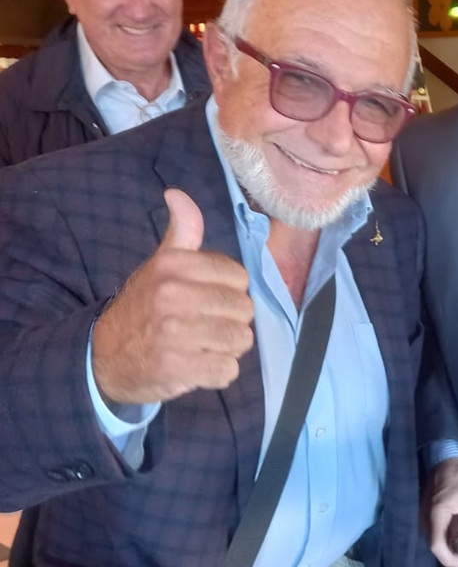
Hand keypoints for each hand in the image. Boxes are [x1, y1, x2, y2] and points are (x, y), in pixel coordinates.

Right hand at [91, 188, 254, 404]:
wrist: (103, 356)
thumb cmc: (144, 307)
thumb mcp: (161, 264)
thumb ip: (182, 232)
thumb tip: (178, 193)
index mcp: (174, 265)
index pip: (239, 277)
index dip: (229, 292)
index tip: (207, 299)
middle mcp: (173, 294)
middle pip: (244, 309)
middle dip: (230, 322)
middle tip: (203, 327)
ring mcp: (175, 332)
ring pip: (240, 340)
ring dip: (226, 349)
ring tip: (201, 346)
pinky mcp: (178, 367)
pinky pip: (228, 370)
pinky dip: (218, 373)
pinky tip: (197, 366)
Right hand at [423, 457, 457, 566]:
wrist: (446, 459)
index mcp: (437, 515)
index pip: (437, 546)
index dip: (449, 559)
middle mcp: (425, 516)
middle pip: (434, 544)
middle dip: (449, 553)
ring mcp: (423, 513)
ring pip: (432, 537)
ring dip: (446, 544)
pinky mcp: (424, 510)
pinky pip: (432, 529)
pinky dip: (443, 535)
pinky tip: (454, 531)